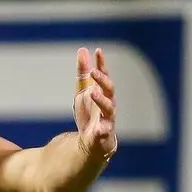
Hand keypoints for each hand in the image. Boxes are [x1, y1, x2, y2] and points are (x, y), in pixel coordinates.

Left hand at [73, 47, 117, 161]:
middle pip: (109, 89)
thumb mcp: (82, 92)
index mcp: (103, 93)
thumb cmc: (89, 114)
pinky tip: (98, 128)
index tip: (98, 51)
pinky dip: (102, 129)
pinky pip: (104, 131)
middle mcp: (108, 103)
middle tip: (92, 72)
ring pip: (108, 108)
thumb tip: (82, 50)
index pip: (104, 76)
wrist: (90, 141)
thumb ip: (82, 73)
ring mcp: (108, 118)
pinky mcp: (104, 134)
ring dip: (101, 100)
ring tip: (92, 93)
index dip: (101, 63)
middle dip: (102, 80)